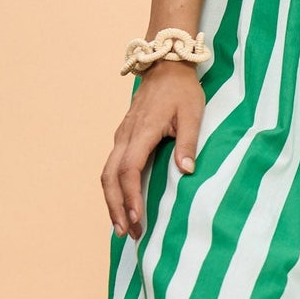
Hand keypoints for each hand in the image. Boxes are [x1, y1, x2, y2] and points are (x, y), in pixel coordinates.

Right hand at [101, 60, 204, 238]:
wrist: (165, 66)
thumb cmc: (182, 90)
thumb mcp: (193, 114)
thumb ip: (189, 142)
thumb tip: (186, 171)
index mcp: (141, 131)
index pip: (129, 170)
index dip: (130, 197)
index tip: (138, 219)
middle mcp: (125, 136)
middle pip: (109, 177)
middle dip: (115, 207)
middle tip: (127, 233)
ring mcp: (121, 136)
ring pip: (107, 173)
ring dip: (112, 201)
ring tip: (123, 226)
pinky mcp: (123, 136)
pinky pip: (112, 166)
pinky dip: (113, 188)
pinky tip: (122, 203)